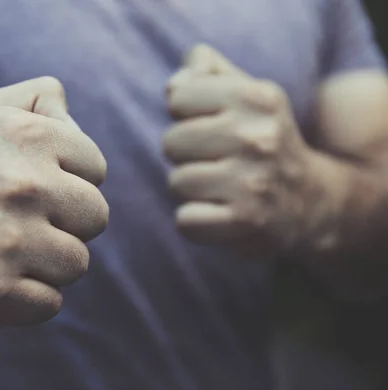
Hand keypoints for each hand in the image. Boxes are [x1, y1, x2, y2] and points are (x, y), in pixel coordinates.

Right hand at [0, 77, 108, 332]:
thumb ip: (33, 99)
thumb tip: (69, 109)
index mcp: (26, 137)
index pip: (96, 168)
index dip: (70, 180)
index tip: (37, 187)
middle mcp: (21, 186)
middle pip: (95, 216)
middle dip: (66, 222)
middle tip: (23, 222)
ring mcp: (8, 242)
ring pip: (77, 263)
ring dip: (48, 263)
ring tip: (6, 251)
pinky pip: (50, 303)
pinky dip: (28, 298)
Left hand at [163, 45, 315, 255]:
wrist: (311, 201)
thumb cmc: (261, 140)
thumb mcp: (246, 95)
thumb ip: (206, 73)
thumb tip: (174, 84)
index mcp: (256, 97)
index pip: (178, 97)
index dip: (186, 115)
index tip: (213, 127)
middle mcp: (258, 137)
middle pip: (171, 142)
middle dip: (186, 155)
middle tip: (219, 163)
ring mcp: (254, 182)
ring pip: (176, 182)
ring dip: (191, 190)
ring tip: (223, 188)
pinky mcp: (247, 221)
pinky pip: (186, 221)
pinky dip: (195, 223)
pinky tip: (221, 215)